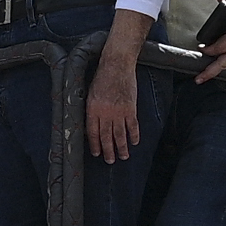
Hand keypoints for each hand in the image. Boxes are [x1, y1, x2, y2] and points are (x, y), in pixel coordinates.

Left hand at [82, 45, 139, 162]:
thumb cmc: (102, 76)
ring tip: (123, 156)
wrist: (116, 64)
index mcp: (93, 109)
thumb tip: (93, 124)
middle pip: (106, 137)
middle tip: (110, 160)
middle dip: (108, 151)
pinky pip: (132, 126)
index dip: (95, 144)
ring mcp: (119, 111)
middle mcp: (105, 113)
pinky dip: (134, 135)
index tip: (97, 153)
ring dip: (122, 147)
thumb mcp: (91, 93)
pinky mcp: (130, 108)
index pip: (93, 132)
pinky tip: (134, 142)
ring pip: (120, 135)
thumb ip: (92, 109)